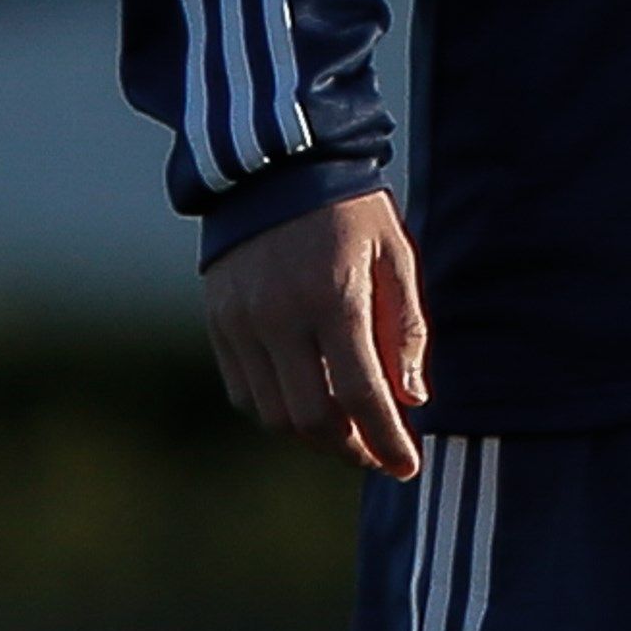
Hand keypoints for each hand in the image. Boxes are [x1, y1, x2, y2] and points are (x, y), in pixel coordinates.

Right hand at [203, 188, 429, 477]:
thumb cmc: (350, 211)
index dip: (385, 440)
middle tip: (378, 451)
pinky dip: (276, 412)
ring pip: (272, 414)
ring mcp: (241, 322)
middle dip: (350, 447)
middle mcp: (280, 316)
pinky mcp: (218, 322)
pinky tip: (307, 404)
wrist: (277, 165)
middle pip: (312, 417)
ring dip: (312, 436)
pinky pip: (243, 392)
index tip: (407, 465)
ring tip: (347, 431)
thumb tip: (412, 400)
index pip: (360, 394)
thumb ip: (405, 329)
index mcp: (333, 296)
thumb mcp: (395, 255)